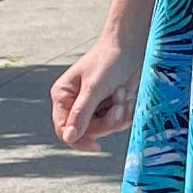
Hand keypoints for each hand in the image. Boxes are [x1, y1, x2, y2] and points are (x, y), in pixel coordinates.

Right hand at [52, 23, 139, 148]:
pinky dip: (124, 112)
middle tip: (118, 106)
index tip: (96, 146)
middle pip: (87, 131)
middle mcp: (74, 103)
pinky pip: (116, 122)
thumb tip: (69, 137)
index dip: (78, 140)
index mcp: (62, 96)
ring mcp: (92, 105)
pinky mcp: (108, 106)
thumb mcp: (94, 88)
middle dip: (106, 122)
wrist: (130, 46)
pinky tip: (126, 97)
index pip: (63, 128)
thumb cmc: (108, 60)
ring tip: (121, 94)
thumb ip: (81, 113)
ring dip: (117, 115)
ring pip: (103, 128)